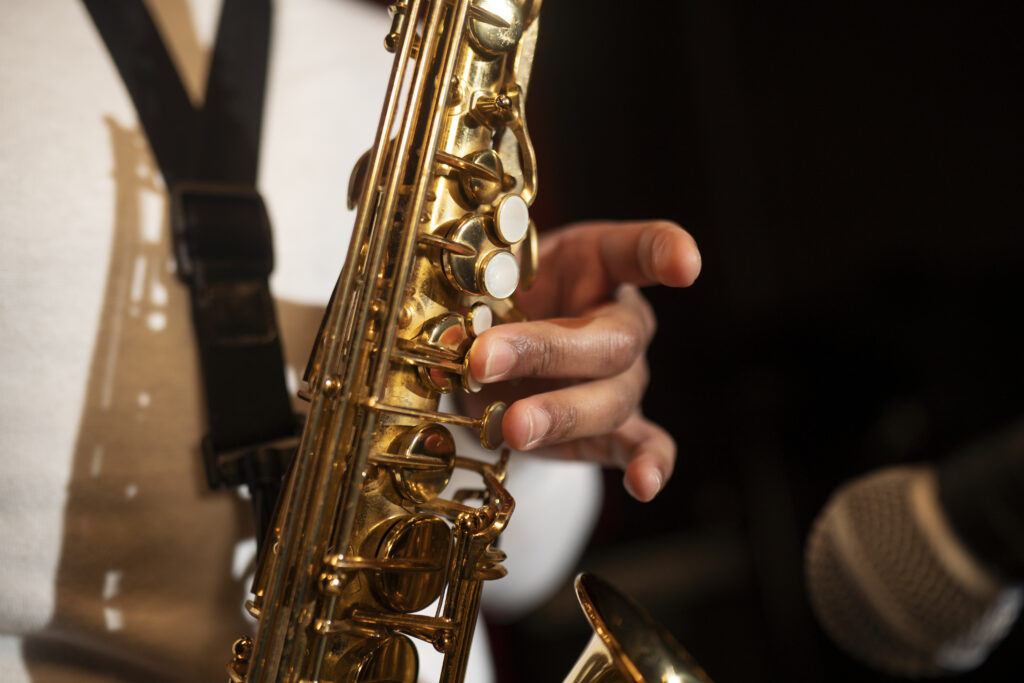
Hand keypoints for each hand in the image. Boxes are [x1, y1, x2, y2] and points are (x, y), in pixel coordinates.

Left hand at [467, 220, 700, 501]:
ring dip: (561, 413)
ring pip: (613, 397)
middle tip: (485, 359)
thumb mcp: (480, 285)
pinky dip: (648, 465)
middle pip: (611, 340)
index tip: (684, 265)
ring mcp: (624, 378)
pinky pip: (642, 445)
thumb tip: (446, 337)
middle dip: (545, 351)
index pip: (639, 250)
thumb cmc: (497, 303)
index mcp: (597, 264)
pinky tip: (643, 484)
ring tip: (513, 426)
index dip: (663, 252)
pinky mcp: (616, 429)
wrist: (496, 358)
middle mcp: (622, 321)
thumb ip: (469, 300)